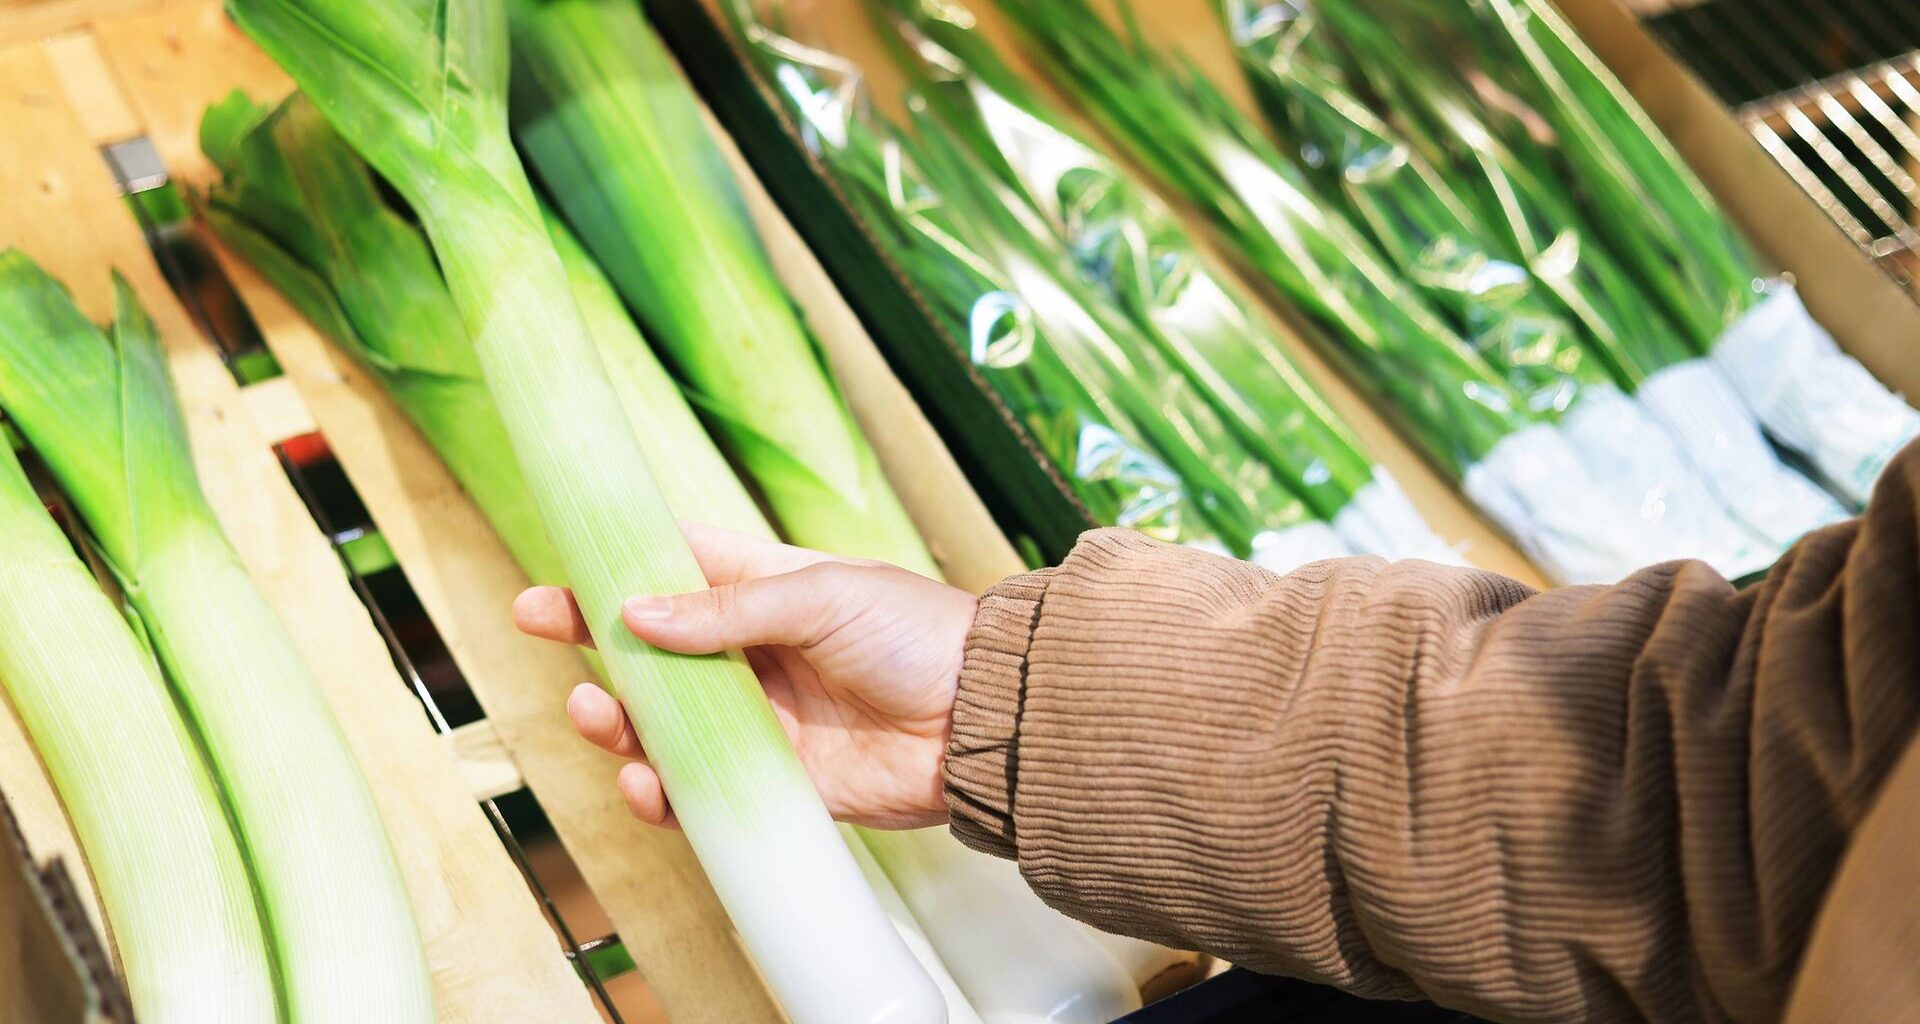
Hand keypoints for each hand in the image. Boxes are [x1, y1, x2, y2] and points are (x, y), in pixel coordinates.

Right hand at [513, 522, 977, 830]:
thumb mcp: (822, 596)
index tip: (557, 568)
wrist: (984, 718)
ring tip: (595, 711)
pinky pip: (702, 790)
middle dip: (592, 641)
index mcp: (767, 590)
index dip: (614, 569)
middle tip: (541, 624)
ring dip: (618, 721)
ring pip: (664, 725)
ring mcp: (762, 720)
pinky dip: (663, 792)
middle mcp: (754, 654)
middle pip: (652, 650)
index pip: (675, 571)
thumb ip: (728, 611)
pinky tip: (644, 782)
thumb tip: (634, 612)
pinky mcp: (778, 781)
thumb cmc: (917, 634)